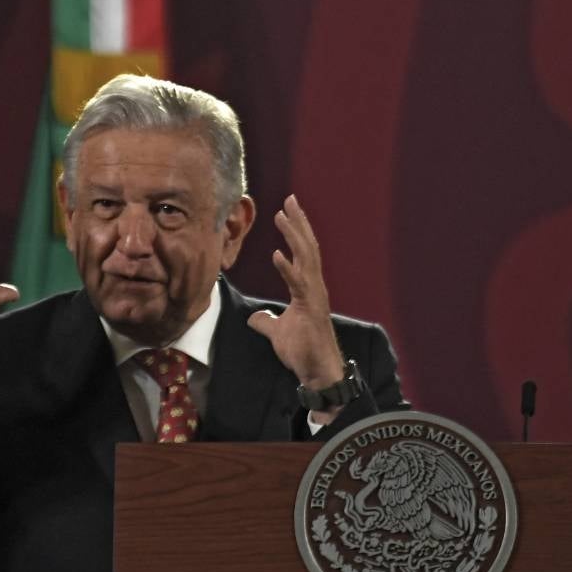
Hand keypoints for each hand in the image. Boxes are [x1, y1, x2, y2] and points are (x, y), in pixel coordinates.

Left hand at [247, 194, 344, 397]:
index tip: (286, 209)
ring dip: (294, 236)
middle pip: (307, 247)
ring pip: (306, 259)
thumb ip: (266, 321)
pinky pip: (298, 285)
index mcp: (307, 288)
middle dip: (298, 222)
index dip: (295, 230)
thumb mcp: (277, 332)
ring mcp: (314, 296)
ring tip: (282, 215)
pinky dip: (288, 269)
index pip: (303, 252)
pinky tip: (276, 255)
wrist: (317, 373)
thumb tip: (254, 317)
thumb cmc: (302, 352)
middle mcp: (314, 287)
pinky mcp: (311, 310)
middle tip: (289, 199)